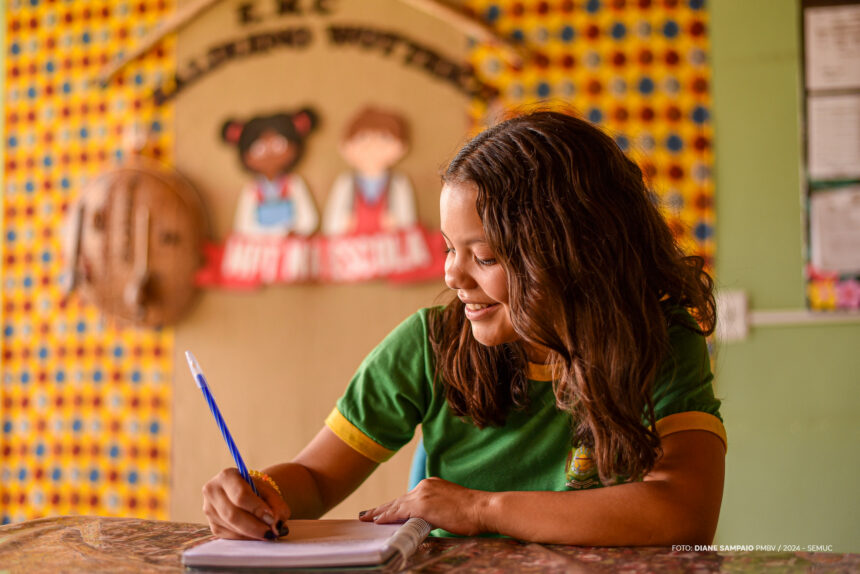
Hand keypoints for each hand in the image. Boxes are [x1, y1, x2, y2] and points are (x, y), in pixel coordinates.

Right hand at [202, 468, 289, 539]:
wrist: (247, 493)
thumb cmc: (258, 491)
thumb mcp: (269, 491)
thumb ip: (276, 505)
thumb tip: (275, 525)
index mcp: (227, 476)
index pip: (240, 496)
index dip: (257, 509)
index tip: (271, 518)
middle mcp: (213, 491)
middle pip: (233, 515)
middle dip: (255, 526)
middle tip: (271, 532)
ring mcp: (209, 510)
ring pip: (232, 527)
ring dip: (252, 534)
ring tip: (268, 533)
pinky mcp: (213, 526)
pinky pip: (230, 537)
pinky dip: (246, 538)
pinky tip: (256, 535)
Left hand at [358, 477, 490, 535]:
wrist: (482, 508)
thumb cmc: (473, 512)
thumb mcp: (450, 505)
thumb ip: (436, 509)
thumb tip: (427, 520)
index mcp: (432, 484)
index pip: (408, 497)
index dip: (395, 505)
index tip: (384, 509)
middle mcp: (425, 486)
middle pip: (399, 499)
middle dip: (383, 508)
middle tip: (367, 514)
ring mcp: (422, 494)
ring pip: (396, 505)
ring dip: (380, 512)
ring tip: (367, 518)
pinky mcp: (422, 505)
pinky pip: (399, 512)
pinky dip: (387, 516)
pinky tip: (377, 521)